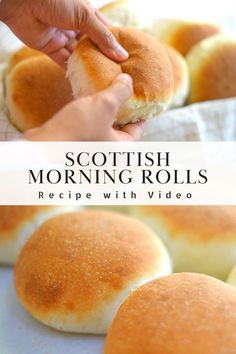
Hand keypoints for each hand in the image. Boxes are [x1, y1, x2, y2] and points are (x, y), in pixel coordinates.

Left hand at [0, 0, 127, 67]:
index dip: (113, 43)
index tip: (124, 59)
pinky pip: (63, 61)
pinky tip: (83, 79)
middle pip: (91, 45)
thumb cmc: (56, 0)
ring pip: (78, 55)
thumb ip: (103, 37)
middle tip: (114, 73)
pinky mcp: (50, 48)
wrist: (22, 2)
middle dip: (101, 57)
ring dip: (87, 65)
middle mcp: (75, 25)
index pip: (103, 30)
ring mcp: (62, 37)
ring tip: (101, 79)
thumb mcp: (85, 16)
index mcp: (85, 13)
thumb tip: (121, 55)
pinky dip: (72, 69)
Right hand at [23, 74, 144, 141]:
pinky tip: (86, 102)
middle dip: (121, 108)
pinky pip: (91, 130)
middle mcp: (111, 154)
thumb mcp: (104, 105)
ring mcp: (94, 152)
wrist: (43, 146)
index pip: (138, 128)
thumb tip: (128, 81)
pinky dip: (91, 117)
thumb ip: (120, 91)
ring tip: (103, 92)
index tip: (137, 95)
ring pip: (105, 128)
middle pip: (122, 128)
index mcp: (122, 149)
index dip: (139, 109)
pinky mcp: (79, 147)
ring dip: (104, 112)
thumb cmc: (78, 130)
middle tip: (120, 91)